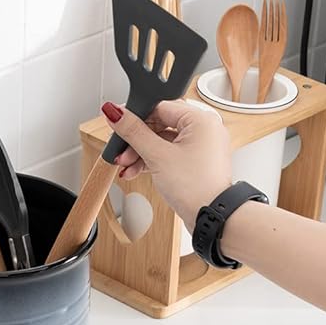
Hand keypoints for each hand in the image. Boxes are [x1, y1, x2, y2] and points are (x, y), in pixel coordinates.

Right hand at [102, 100, 232, 231]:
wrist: (211, 217)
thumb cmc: (196, 187)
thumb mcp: (157, 155)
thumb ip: (133, 131)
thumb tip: (114, 113)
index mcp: (200, 119)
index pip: (160, 107)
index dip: (136, 117)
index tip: (118, 124)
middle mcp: (203, 129)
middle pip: (159, 125)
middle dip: (136, 141)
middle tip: (120, 152)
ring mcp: (200, 146)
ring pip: (161, 141)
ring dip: (140, 154)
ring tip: (125, 167)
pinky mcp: (195, 161)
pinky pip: (169, 153)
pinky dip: (152, 161)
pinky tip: (135, 171)